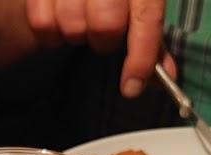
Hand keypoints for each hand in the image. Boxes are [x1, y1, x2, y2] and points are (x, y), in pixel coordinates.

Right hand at [26, 0, 175, 99]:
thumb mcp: (135, 11)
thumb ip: (150, 42)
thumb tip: (167, 75)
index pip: (147, 15)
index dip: (141, 55)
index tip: (132, 87)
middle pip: (106, 24)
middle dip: (103, 40)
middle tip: (101, 34)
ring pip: (73, 26)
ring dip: (74, 34)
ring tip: (79, 21)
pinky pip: (43, 23)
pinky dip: (50, 32)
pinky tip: (57, 20)